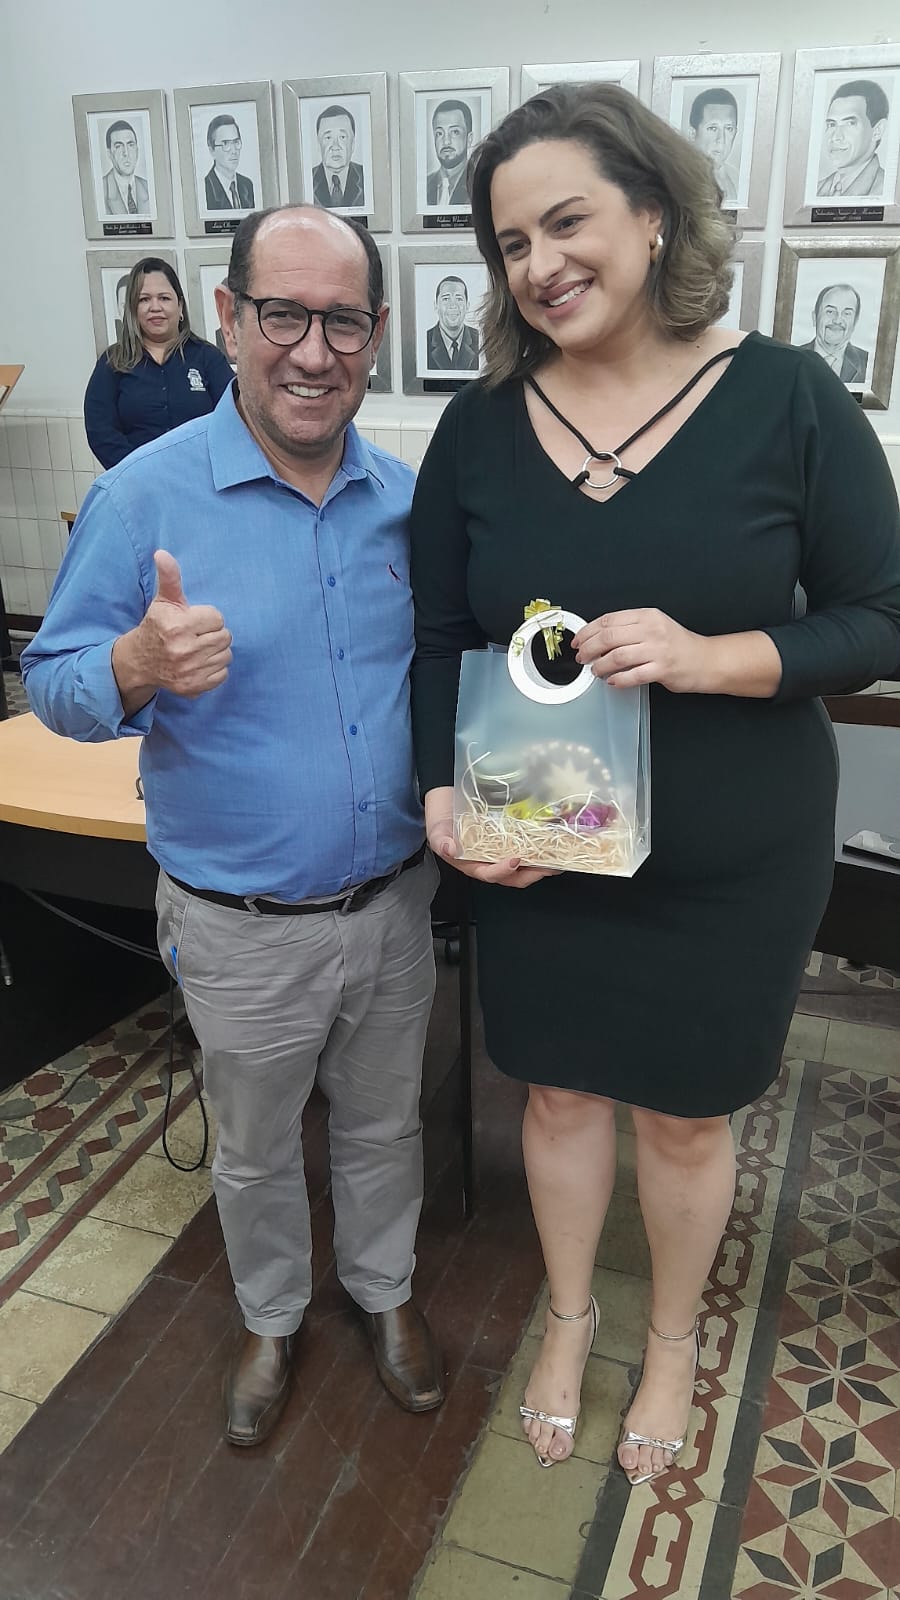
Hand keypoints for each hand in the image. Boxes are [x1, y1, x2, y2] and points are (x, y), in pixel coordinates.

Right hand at [114, 551, 232, 703]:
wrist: (140, 661)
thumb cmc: (157, 626)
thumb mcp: (164, 600)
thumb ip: (169, 576)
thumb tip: (162, 554)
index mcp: (178, 626)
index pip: (217, 618)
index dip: (207, 618)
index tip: (193, 621)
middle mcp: (184, 650)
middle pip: (225, 637)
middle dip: (213, 634)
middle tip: (197, 635)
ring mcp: (189, 671)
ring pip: (226, 655)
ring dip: (216, 651)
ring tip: (198, 648)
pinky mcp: (193, 687)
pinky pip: (223, 674)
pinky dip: (215, 669)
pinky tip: (199, 663)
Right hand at [426, 790, 556, 889]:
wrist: (447, 802)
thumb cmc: (442, 819)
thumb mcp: (437, 831)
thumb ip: (441, 841)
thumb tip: (450, 849)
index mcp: (471, 865)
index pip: (490, 874)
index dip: (503, 870)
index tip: (515, 859)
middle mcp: (488, 863)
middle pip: (512, 877)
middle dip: (531, 874)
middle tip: (548, 866)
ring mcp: (500, 853)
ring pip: (523, 867)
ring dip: (539, 865)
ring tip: (556, 860)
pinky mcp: (508, 842)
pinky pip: (524, 849)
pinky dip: (537, 850)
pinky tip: (550, 844)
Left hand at [572, 609, 711, 692]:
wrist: (705, 659)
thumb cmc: (677, 645)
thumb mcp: (654, 626)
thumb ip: (629, 628)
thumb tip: (597, 637)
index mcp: (647, 615)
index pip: (609, 620)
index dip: (588, 631)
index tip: (578, 640)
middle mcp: (652, 630)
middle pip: (609, 637)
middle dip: (589, 649)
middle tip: (582, 657)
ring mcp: (658, 649)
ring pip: (617, 656)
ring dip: (600, 666)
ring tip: (595, 671)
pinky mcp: (662, 669)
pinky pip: (632, 675)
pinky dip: (618, 679)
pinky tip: (612, 681)